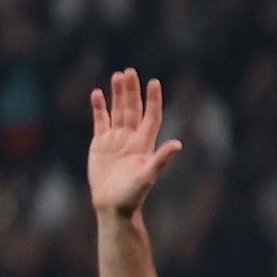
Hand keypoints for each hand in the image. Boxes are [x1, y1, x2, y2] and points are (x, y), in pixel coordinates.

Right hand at [86, 70, 180, 217]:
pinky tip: (98, 94)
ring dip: (117, 95)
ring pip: (117, 111)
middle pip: (133, 109)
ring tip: (117, 76)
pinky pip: (100, 121)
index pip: (151, 116)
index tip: (154, 82)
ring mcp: (115, 139)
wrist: (112, 205)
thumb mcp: (148, 175)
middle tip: (130, 71)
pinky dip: (99, 108)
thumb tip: (178, 144)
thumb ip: (161, 159)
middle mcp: (131, 138)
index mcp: (144, 143)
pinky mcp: (100, 144)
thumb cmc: (133, 194)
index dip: (153, 99)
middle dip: (132, 91)